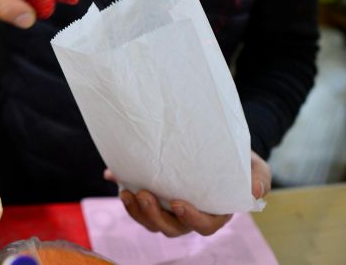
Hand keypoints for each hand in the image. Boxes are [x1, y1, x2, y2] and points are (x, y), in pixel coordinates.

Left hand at [105, 151, 270, 236]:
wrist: (217, 145)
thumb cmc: (238, 160)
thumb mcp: (254, 166)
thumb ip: (258, 177)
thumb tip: (255, 190)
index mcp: (214, 212)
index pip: (203, 226)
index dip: (190, 219)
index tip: (178, 203)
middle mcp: (189, 214)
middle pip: (170, 228)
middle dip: (154, 216)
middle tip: (144, 195)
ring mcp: (168, 207)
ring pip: (150, 220)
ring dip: (136, 211)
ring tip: (126, 193)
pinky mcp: (153, 194)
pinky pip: (136, 202)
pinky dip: (125, 193)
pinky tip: (113, 176)